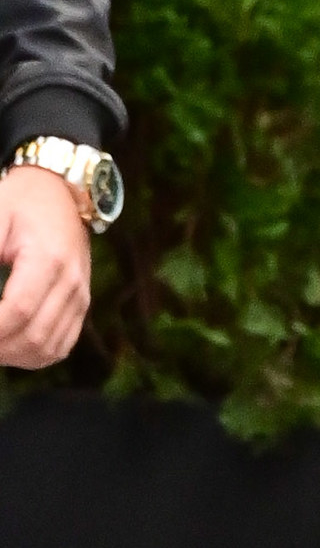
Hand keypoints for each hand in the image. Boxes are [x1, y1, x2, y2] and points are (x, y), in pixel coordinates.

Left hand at [0, 163, 91, 369]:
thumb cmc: (18, 203)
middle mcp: (72, 282)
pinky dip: (32, 356)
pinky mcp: (82, 304)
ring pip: (47, 348)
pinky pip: (61, 345)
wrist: (60, 192)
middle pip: (32, 336)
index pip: (17, 311)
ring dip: (11, 356)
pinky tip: (10, 348)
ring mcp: (80, 295)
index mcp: (49, 259)